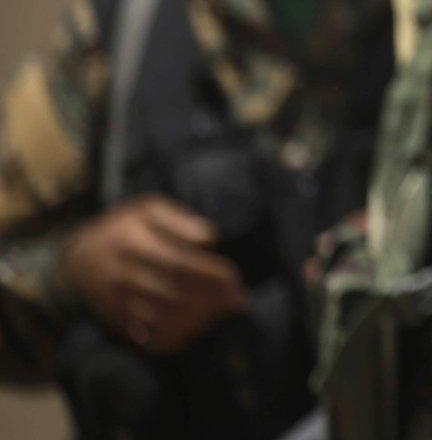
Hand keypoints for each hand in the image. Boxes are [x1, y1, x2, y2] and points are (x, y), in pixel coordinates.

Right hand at [58, 195, 248, 354]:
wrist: (74, 262)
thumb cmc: (122, 230)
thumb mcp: (146, 210)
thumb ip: (179, 220)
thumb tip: (210, 238)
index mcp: (133, 243)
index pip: (180, 264)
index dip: (211, 274)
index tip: (235, 280)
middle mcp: (123, 276)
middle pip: (176, 294)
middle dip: (213, 300)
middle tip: (238, 301)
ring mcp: (118, 303)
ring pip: (164, 319)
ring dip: (200, 319)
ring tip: (223, 313)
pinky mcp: (117, 323)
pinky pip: (149, 338)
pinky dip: (177, 337)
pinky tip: (196, 329)